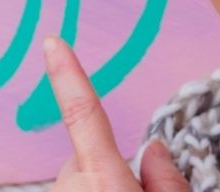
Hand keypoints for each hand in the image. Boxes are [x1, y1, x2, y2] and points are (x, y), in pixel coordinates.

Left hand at [45, 37, 188, 191]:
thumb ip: (167, 180)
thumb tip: (155, 151)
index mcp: (103, 179)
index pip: (83, 113)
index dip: (67, 75)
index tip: (52, 42)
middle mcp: (70, 186)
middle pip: (92, 158)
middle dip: (112, 172)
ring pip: (83, 180)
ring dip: (101, 190)